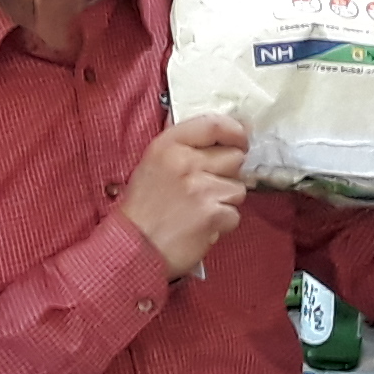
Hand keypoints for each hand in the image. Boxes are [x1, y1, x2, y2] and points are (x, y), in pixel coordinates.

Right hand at [120, 113, 251, 275]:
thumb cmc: (143, 210)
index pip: (213, 124)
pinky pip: (234, 214)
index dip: (234, 131)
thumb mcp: (153, 164)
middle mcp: (184, 163)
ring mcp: (200, 188)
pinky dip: (222, 223)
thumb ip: (184, 147)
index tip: (240, 140)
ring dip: (224, 201)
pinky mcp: (211, 214)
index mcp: (167, 146)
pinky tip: (201, 226)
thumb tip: (223, 134)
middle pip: (234, 156)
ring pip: (238, 188)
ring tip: (199, 210)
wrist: (133, 249)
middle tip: (207, 187)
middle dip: (227, 173)